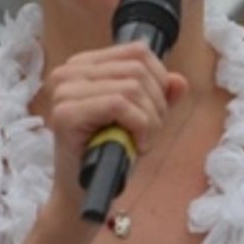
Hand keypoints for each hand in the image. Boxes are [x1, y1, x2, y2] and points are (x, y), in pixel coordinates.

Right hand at [39, 42, 188, 226]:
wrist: (85, 192)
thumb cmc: (110, 152)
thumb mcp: (141, 116)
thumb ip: (160, 95)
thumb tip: (179, 81)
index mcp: (84, 65)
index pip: (137, 51)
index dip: (160, 80)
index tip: (155, 110)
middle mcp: (68, 72)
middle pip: (138, 69)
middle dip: (157, 104)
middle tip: (148, 133)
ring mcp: (63, 91)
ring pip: (132, 87)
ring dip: (149, 119)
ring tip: (140, 141)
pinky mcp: (65, 113)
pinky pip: (119, 104)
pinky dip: (139, 126)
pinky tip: (135, 146)